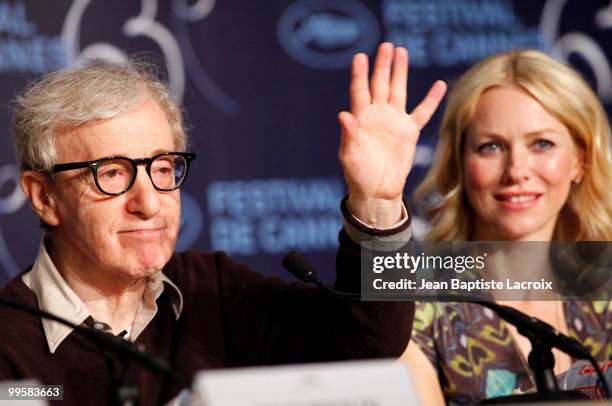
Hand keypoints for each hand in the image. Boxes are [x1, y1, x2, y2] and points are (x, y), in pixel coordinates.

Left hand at [338, 42, 446, 226]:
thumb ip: (349, 135)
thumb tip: (343, 115)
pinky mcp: (409, 131)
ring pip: (398, 91)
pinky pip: (422, 112)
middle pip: (380, 84)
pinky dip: (431, 99)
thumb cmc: (359, 174)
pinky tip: (439, 85)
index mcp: (360, 118)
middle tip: (387, 45)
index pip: (360, 91)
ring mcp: (394, 121)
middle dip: (383, 65)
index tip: (360, 56)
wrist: (377, 190)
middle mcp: (377, 115)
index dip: (360, 74)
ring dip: (400, 72)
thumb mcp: (350, 156)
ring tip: (401, 51)